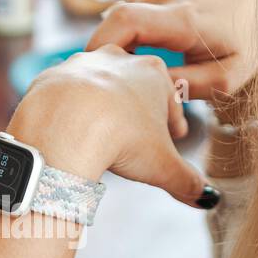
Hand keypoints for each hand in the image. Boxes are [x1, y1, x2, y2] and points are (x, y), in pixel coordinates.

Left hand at [10, 46, 217, 208]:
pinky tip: (71, 131)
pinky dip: (70, 111)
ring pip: (98, 85)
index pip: (171, 98)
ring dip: (102, 106)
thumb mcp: (163, 167)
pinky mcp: (50, 76)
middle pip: (135, 85)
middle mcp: (117, 58)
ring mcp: (81, 63)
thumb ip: (187, 182)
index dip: (174, 121)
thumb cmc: (120, 140)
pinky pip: (64, 95)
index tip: (174, 136)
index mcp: (153, 72)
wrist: (64, 126)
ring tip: (103, 133)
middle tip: (140, 134)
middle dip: (140, 109)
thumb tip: (207, 198)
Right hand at [87, 0, 257, 106]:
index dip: (100, 48)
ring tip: (126, 75)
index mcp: (182, 17)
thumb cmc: (249, 46)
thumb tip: (149, 89)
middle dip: (102, 52)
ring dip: (113, 46)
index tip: (99, 77)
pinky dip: (122, 36)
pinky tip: (135, 59)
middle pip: (112, 20)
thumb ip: (188, 85)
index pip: (122, 22)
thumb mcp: (228, 77)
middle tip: (110, 85)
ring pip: (116, 18)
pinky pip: (124, 14)